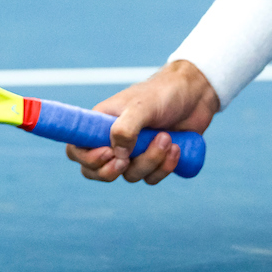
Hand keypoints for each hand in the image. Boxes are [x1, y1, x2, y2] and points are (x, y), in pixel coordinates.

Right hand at [66, 59, 218, 185]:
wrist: (195, 95)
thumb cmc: (163, 93)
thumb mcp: (142, 106)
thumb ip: (126, 128)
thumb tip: (117, 155)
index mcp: (101, 123)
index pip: (77, 148)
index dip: (87, 158)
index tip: (108, 153)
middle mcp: (113, 139)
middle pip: (96, 171)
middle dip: (113, 171)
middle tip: (127, 161)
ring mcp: (133, 152)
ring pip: (130, 175)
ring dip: (150, 160)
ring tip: (167, 137)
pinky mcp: (153, 160)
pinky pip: (151, 178)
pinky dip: (164, 167)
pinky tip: (177, 147)